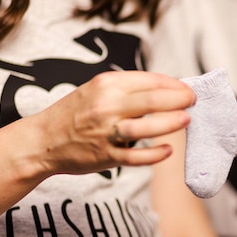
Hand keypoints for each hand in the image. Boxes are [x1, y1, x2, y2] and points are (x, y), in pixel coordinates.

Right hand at [25, 71, 195, 177]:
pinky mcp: (105, 156)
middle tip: (193, 101)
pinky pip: (134, 156)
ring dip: (170, 123)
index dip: (173, 84)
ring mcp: (105, 132)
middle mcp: (106, 106)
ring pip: (145, 127)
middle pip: (151, 100)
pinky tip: (167, 150)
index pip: (147, 80)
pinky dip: (153, 154)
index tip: (187, 88)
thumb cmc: (75, 113)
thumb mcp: (96, 90)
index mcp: (105, 85)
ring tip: (187, 120)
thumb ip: (126, 89)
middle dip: (178, 99)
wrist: (42, 141)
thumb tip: (165, 89)